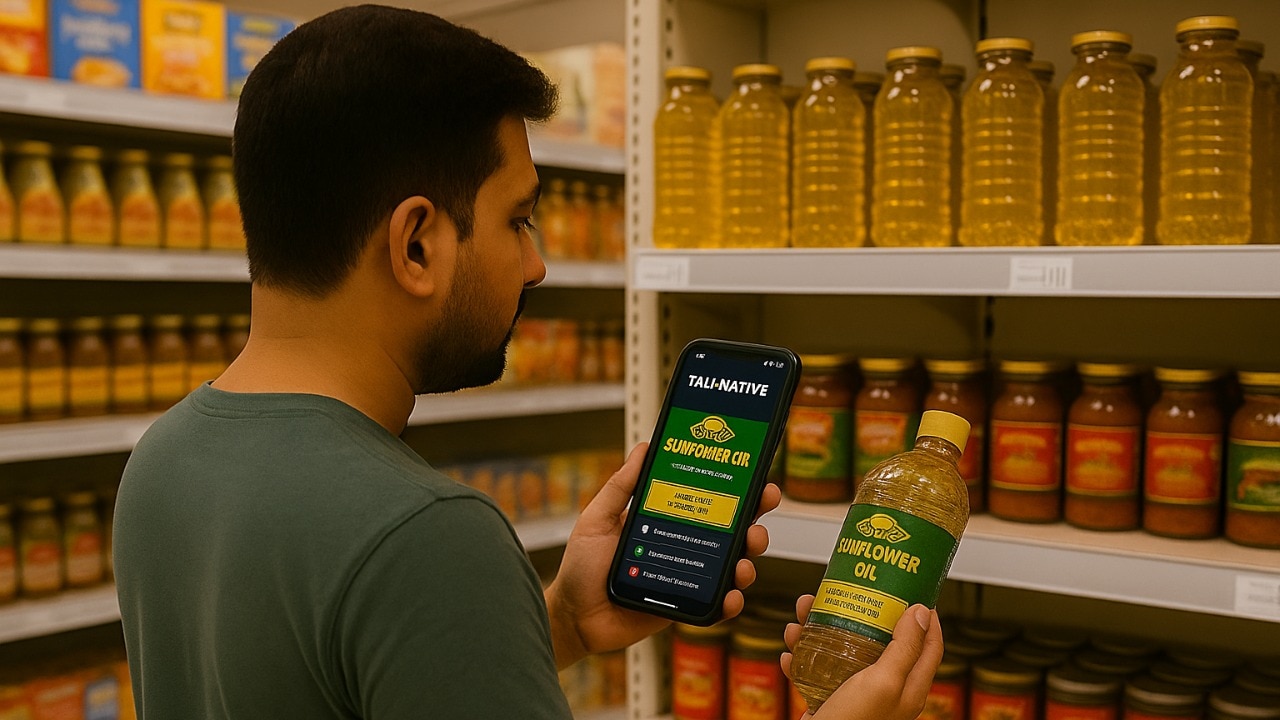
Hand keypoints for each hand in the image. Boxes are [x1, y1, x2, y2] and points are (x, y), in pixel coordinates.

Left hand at [544, 442, 781, 668]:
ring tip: (743, 560)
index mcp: (668, 522)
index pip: (708, 502)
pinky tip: (731, 596)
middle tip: (761, 509)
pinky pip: (716, 606)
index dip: (736, 490)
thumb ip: (621, 487)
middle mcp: (684, 548)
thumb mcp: (598, 518)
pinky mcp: (685, 608)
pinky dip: (730, 601)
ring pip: (731, 568)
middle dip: (753, 520)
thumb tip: (644, 448)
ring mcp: (687, 578)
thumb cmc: (582, 566)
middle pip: (731, 533)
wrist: (572, 616)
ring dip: (747, 560)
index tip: (756, 476)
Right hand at [781, 595, 942, 719]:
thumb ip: (905, 648)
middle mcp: (886, 690)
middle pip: (879, 639)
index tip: (913, 591)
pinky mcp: (832, 702)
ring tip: (802, 615)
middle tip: (845, 593)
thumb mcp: (884, 682)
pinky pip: (817, 671)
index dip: (926, 616)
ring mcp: (858, 696)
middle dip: (860, 612)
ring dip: (821, 629)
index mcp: (909, 687)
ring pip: (843, 650)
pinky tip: (790, 650)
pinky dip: (802, 657)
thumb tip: (923, 612)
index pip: (930, 644)